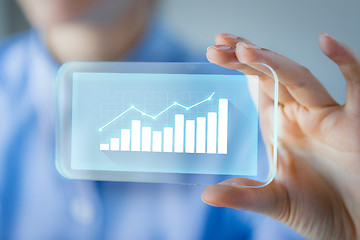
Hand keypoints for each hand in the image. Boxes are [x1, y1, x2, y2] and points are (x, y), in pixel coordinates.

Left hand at [202, 33, 359, 239]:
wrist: (353, 227)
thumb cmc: (317, 212)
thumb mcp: (274, 201)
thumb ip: (243, 194)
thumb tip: (207, 194)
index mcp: (279, 126)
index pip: (255, 87)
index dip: (237, 68)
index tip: (214, 51)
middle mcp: (299, 115)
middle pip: (269, 75)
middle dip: (244, 58)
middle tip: (218, 45)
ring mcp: (327, 116)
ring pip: (298, 77)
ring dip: (273, 60)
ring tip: (243, 48)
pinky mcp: (356, 122)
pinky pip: (355, 85)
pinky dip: (345, 62)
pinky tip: (327, 41)